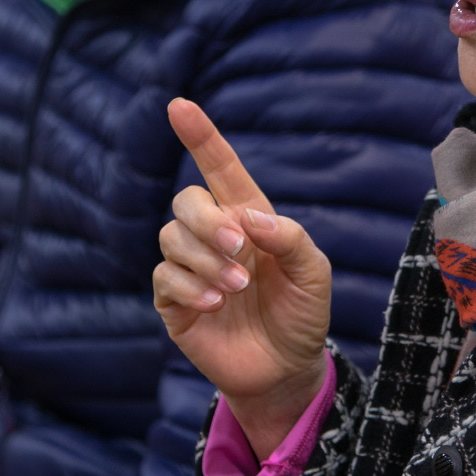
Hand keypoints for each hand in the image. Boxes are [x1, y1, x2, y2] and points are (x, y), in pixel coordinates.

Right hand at [154, 98, 332, 457]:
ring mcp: (190, 268)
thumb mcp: (313, 272)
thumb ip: (289, 237)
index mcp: (248, 218)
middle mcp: (214, 237)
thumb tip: (249, 217)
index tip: (178, 105)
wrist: (287, 370)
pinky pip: (163, 278)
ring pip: (171, 238)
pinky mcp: (174, 303)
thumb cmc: (301, 314)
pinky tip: (214, 302)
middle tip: (240, 249)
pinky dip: (188, 285)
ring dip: (205, 259)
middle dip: (208, 220)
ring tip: (236, 287)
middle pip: (187, 201)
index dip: (200, 136)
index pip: (218, 168)